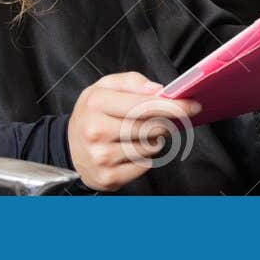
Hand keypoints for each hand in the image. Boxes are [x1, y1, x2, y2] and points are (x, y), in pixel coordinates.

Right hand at [67, 72, 199, 191]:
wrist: (68, 147)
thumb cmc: (92, 114)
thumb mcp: (104, 87)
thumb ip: (132, 82)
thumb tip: (158, 90)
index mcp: (96, 102)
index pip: (144, 104)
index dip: (172, 105)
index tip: (191, 105)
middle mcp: (96, 130)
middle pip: (150, 127)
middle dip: (165, 122)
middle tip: (167, 119)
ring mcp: (102, 157)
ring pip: (149, 147)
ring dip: (154, 139)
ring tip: (142, 133)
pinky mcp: (108, 178)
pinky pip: (144, 166)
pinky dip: (145, 157)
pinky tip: (132, 149)